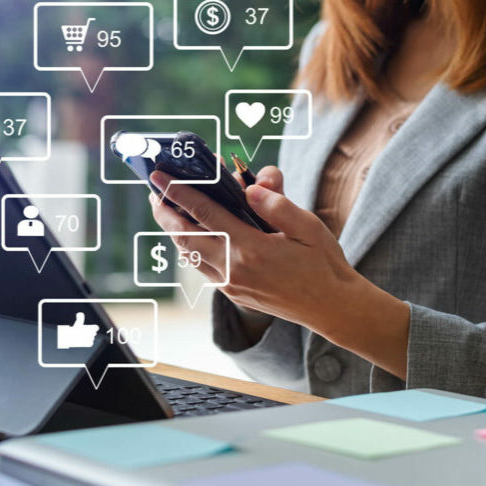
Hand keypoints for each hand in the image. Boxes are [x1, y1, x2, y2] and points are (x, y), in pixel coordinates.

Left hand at [149, 168, 357, 330]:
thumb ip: (277, 205)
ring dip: (174, 231)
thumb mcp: (308, 226)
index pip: (205, 214)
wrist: (332, 308)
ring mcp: (232, 285)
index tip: (160, 177)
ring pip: (190, 254)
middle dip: (165, 212)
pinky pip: (203, 267)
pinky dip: (191, 248)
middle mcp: (235, 269)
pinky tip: (192, 235)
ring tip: (166, 209)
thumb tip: (249, 188)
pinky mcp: (234, 294)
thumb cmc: (323, 263)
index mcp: (252, 249)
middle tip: (153, 190)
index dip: (179, 193)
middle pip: (186, 236)